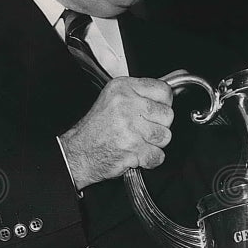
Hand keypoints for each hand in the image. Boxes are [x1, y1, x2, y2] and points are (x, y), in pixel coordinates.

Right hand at [59, 76, 175, 188]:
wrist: (79, 152)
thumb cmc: (96, 128)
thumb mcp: (113, 99)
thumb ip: (139, 94)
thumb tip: (167, 96)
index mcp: (123, 88)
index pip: (164, 90)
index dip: (163, 104)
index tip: (156, 111)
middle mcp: (126, 104)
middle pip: (168, 115)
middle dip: (159, 126)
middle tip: (143, 130)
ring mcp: (130, 127)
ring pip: (165, 136)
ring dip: (155, 144)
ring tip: (138, 141)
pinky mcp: (133, 148)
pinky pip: (159, 155)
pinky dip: (151, 159)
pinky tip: (138, 154)